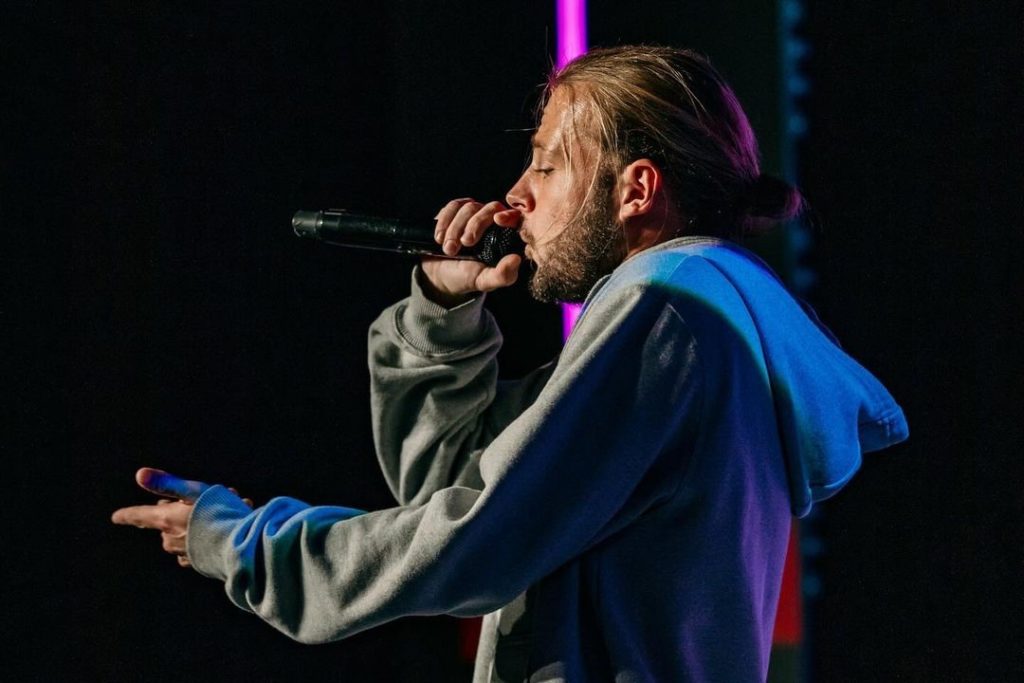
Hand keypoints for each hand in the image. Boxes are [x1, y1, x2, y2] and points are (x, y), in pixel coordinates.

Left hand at [111, 468, 249, 567]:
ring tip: (228, 509)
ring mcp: (185, 553)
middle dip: (182, 509)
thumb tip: (140, 474)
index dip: (128, 515)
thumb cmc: (218, 514)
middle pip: (165, 523)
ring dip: (201, 521)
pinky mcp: (200, 563)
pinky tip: (226, 529)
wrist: (242, 546)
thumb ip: (167, 483)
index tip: (116, 517)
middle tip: (209, 496)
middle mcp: (171, 539)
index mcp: (166, 520)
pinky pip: (197, 546)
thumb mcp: (194, 491)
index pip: (140, 516)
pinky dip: (209, 536)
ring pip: (184, 532)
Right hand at [421, 198, 522, 305]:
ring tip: (449, 250)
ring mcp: (474, 213)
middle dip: (475, 225)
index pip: (515, 217)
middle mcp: (492, 221)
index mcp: (506, 237)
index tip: (498, 220)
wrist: (438, 274)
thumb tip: (516, 259)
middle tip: (465, 244)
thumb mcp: (484, 281)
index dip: (508, 215)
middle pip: (490, 208)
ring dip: (456, 229)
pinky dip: (445, 222)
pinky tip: (440, 238)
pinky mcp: (455, 210)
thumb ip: (502, 275)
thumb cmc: (465, 277)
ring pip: (469, 207)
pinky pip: (452, 206)